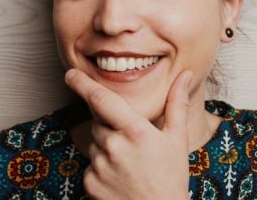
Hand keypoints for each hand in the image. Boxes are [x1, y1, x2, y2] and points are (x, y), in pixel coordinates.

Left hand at [64, 68, 191, 199]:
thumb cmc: (171, 178)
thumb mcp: (177, 139)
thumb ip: (177, 104)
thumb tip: (185, 75)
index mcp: (135, 130)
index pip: (101, 99)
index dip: (82, 83)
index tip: (71, 74)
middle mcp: (114, 145)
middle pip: (98, 123)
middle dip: (110, 126)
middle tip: (132, 144)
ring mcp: (99, 166)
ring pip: (94, 144)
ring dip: (106, 148)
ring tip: (129, 165)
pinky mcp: (90, 183)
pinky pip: (90, 166)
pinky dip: (101, 168)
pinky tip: (120, 178)